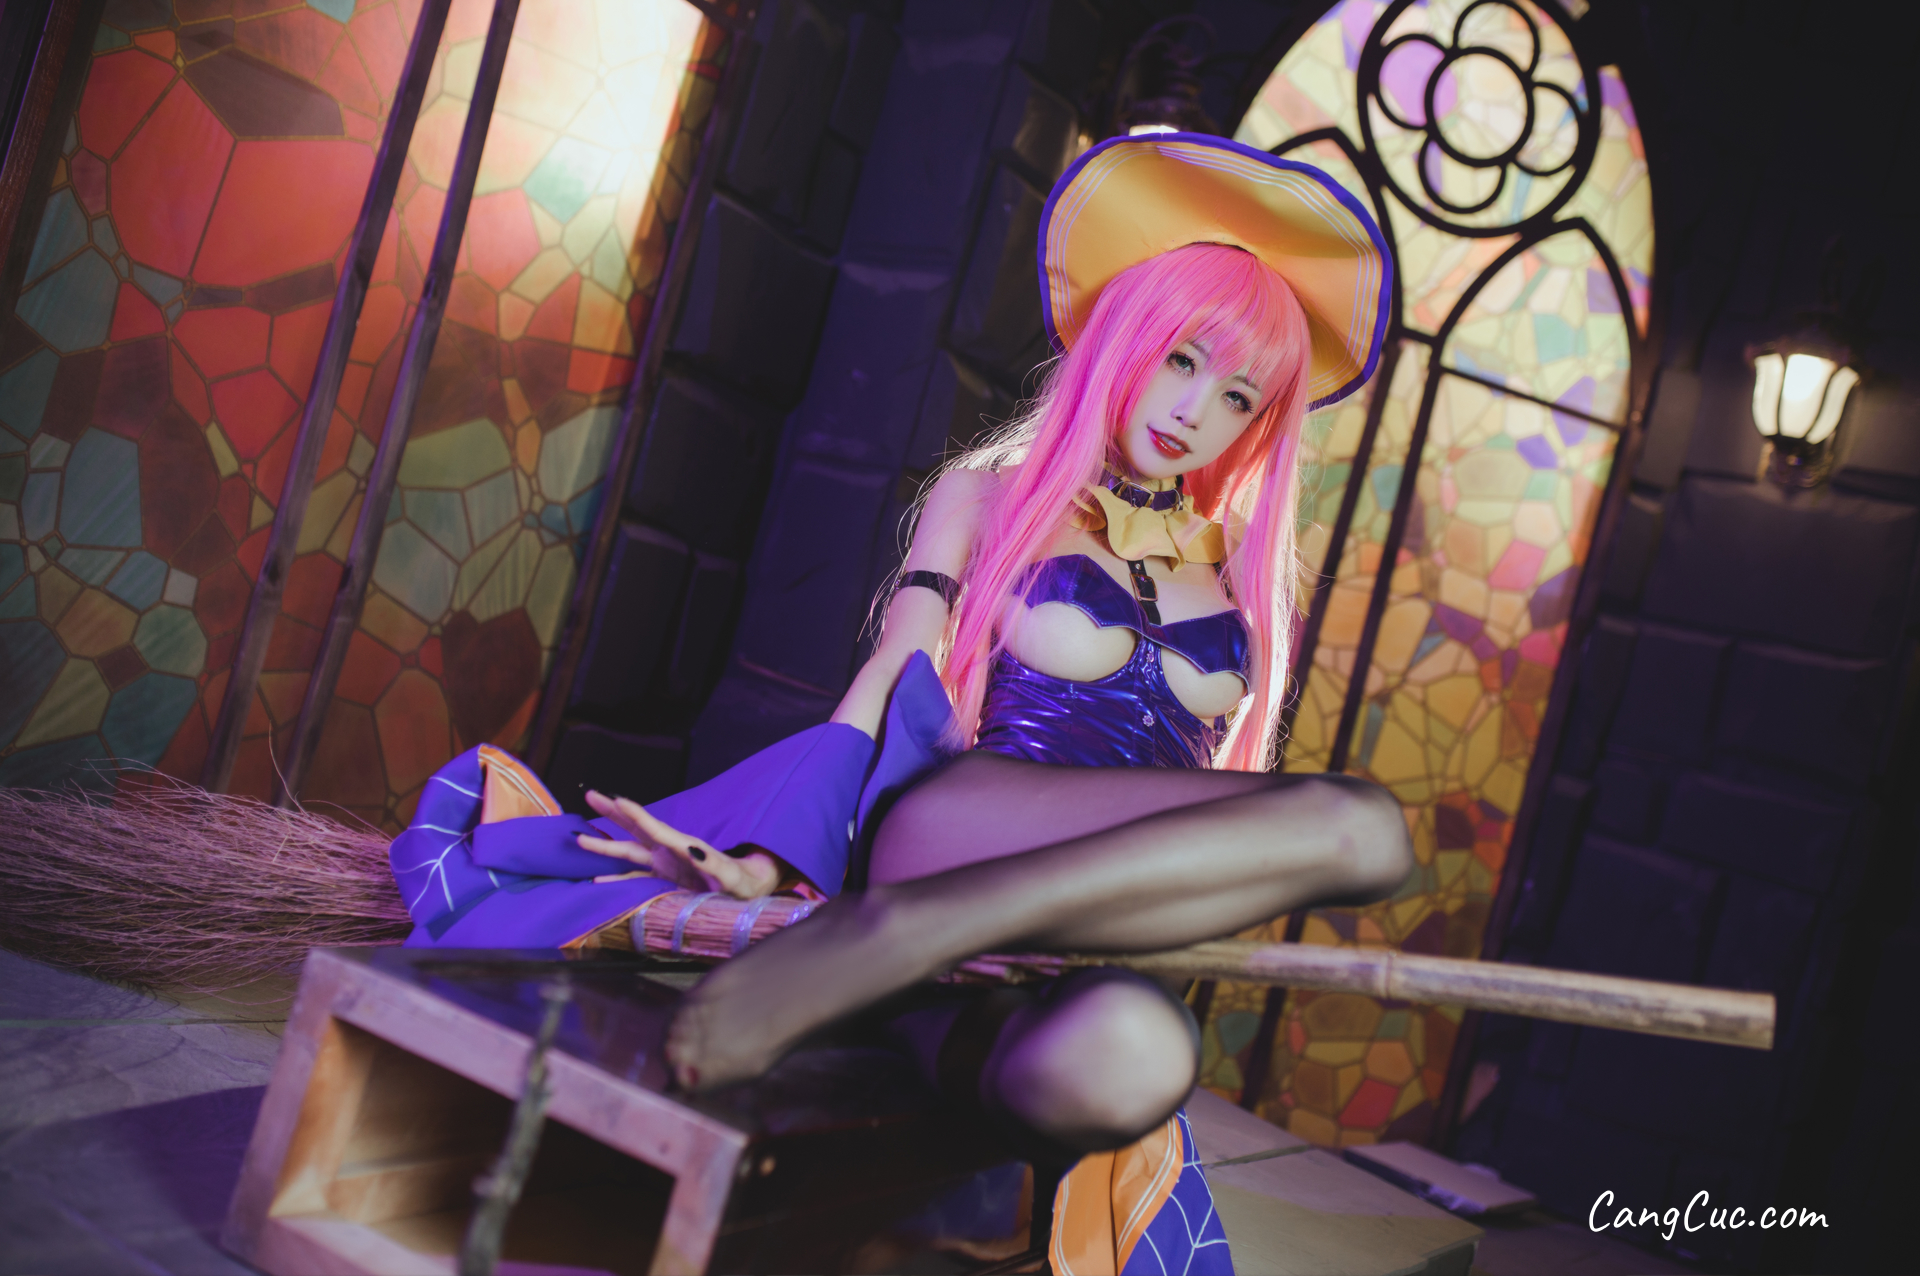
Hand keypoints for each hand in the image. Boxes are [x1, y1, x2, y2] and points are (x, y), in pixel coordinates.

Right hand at [576, 790, 780, 899]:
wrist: (749, 890)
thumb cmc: (743, 884)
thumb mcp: (731, 876)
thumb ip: (713, 865)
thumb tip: (695, 852)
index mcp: (686, 847)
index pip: (656, 829)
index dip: (636, 815)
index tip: (618, 799)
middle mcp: (671, 851)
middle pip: (637, 829)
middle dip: (614, 814)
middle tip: (591, 796)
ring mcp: (666, 864)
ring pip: (630, 850)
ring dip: (606, 844)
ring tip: (580, 839)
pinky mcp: (664, 878)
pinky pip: (634, 876)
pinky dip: (615, 877)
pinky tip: (597, 879)